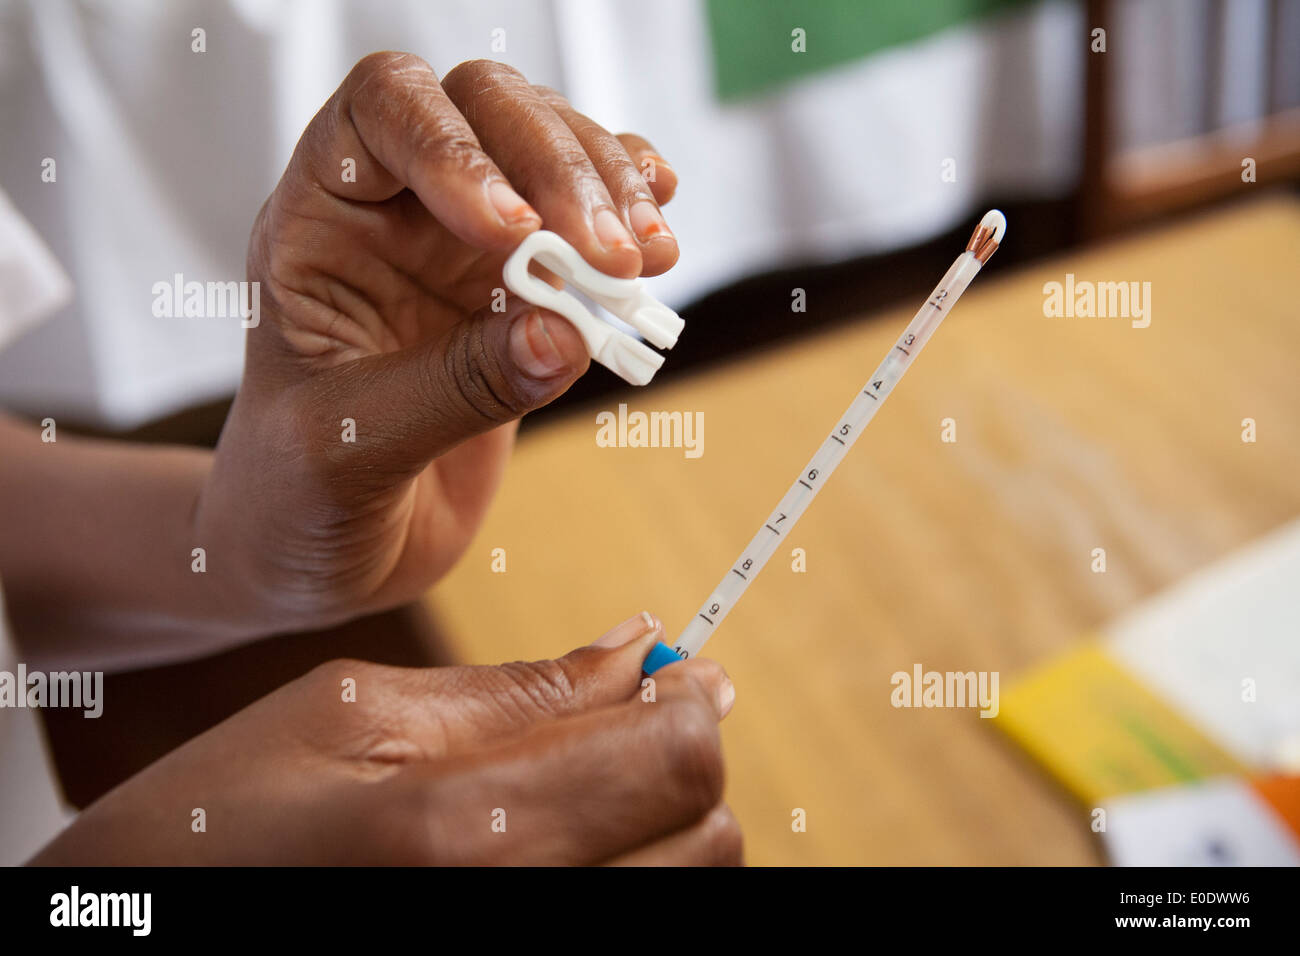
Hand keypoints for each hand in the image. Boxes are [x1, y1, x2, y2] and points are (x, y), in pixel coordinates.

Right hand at [31, 616, 739, 865]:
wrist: (161, 916)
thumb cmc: (226, 815)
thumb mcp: (352, 712)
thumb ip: (514, 686)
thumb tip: (640, 643)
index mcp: (460, 832)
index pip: (672, 760)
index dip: (690, 700)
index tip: (670, 670)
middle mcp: (513, 916)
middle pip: (708, 839)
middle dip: (682, 763)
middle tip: (628, 723)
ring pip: (690, 886)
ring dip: (665, 822)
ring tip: (588, 781)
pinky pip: (639, 918)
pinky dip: (633, 866)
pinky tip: (571, 834)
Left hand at [195, 53, 678, 632]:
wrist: (320, 551)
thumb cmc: (292, 499)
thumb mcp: (350, 452)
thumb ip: (452, 389)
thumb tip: (563, 333)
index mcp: (319, 224)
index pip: (382, 113)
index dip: (454, 145)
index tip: (515, 234)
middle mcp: (393, 214)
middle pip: (484, 112)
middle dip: (558, 169)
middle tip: (612, 261)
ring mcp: (460, 248)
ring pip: (547, 152)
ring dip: (610, 193)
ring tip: (647, 264)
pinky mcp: (517, 293)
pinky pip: (581, 222)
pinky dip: (629, 219)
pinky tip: (659, 241)